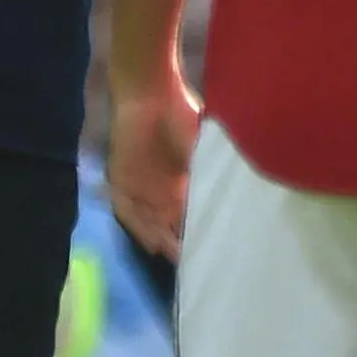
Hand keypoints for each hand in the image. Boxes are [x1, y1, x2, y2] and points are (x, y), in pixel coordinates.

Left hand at [107, 77, 199, 260]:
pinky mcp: (121, 179)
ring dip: (159, 240)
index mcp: (182, 180)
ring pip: (148, 222)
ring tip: (175, 259)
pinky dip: (138, 227)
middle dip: (179, 243)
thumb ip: (208, 171)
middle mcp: (160, 188)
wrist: (149, 92)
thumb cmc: (181, 113)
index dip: (198, 231)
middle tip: (195, 263)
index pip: (189, 213)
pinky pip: (127, 210)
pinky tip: (150, 242)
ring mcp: (139, 185)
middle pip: (168, 224)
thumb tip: (235, 192)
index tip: (215, 248)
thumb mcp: (202, 147)